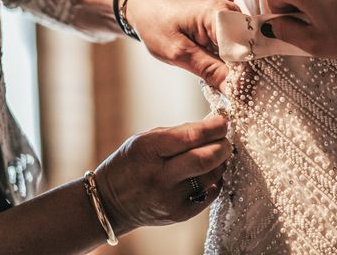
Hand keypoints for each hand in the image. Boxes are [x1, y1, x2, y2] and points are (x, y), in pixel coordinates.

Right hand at [94, 115, 230, 233]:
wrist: (111, 202)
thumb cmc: (132, 162)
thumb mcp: (145, 139)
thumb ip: (179, 132)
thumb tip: (214, 125)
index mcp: (149, 150)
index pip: (191, 137)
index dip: (213, 127)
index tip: (223, 122)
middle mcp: (160, 176)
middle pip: (206, 159)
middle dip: (223, 146)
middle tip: (225, 140)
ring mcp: (170, 199)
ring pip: (212, 176)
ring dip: (220, 163)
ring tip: (216, 154)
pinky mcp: (179, 214)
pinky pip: (209, 194)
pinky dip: (214, 180)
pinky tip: (208, 173)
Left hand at [125, 0, 238, 91]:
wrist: (146, 6)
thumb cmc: (155, 22)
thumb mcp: (178, 52)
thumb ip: (208, 69)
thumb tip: (233, 89)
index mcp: (219, 13)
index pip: (245, 48)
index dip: (244, 73)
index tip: (240, 94)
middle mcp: (229, 10)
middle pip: (248, 48)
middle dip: (242, 72)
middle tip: (235, 95)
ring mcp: (230, 15)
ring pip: (243, 49)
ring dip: (236, 68)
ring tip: (227, 83)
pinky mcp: (226, 22)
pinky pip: (236, 45)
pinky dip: (229, 60)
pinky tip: (223, 72)